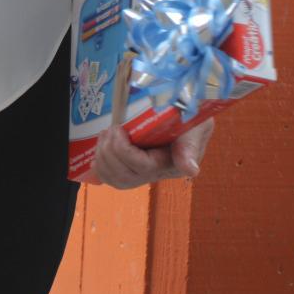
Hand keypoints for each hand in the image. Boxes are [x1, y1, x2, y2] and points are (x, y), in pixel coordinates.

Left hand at [91, 118, 215, 188]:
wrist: (184, 115)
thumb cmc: (189, 120)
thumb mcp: (194, 127)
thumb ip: (190, 146)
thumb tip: (191, 170)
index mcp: (171, 164)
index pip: (142, 166)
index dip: (124, 150)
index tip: (120, 128)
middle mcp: (155, 174)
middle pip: (123, 176)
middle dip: (110, 151)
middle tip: (112, 128)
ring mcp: (141, 174)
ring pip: (114, 178)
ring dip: (102, 155)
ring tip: (106, 134)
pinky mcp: (128, 169)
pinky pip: (109, 177)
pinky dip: (99, 165)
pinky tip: (101, 148)